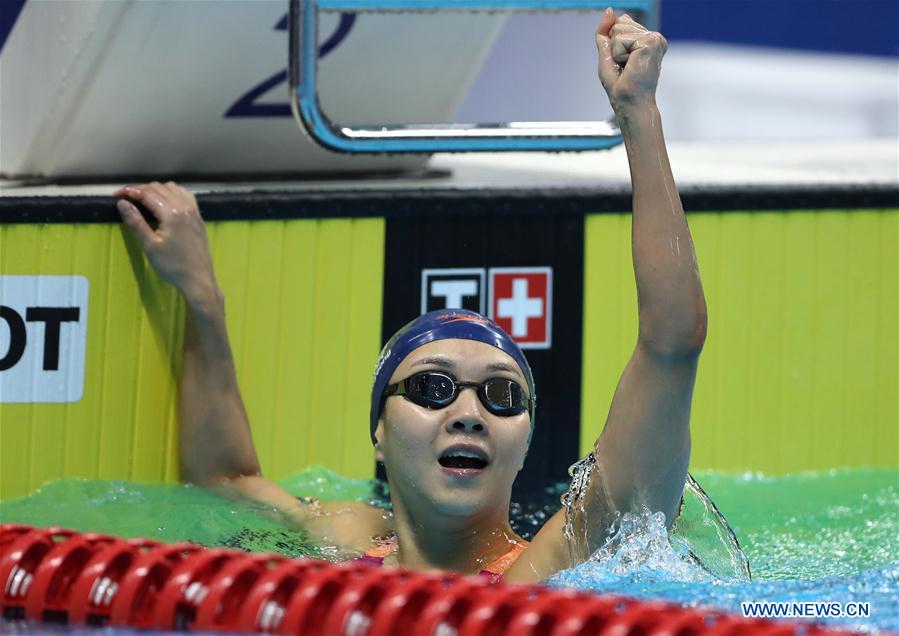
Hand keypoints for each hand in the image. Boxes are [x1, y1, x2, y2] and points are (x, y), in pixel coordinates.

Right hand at [115, 182, 217, 302]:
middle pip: (159, 188)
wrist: (198, 279)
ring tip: (142, 200)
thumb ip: (136, 222)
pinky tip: (164, 202)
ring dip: (156, 190)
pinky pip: (184, 195)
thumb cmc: (173, 265)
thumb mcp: (150, 245)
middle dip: (141, 190)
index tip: (116, 195)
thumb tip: (122, 203)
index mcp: (172, 213)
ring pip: (172, 189)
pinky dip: (171, 193)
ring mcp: (194, 211)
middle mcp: (185, 207)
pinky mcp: (198, 217)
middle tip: (126, 199)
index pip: (147, 193)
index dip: (130, 191)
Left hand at [595, 8, 666, 110]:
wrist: (629, 102)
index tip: (623, 62)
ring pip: (619, 29)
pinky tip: (631, 65)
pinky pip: (621, 38)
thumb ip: (605, 32)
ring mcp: (654, 38)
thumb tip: (609, 10)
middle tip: (625, 66)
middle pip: (620, 23)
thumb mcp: (607, 54)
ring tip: (628, 66)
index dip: (613, 42)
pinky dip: (619, 53)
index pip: (621, 22)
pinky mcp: (651, 42)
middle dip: (614, 46)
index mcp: (646, 39)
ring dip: (616, 51)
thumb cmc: (620, 85)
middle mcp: (653, 37)